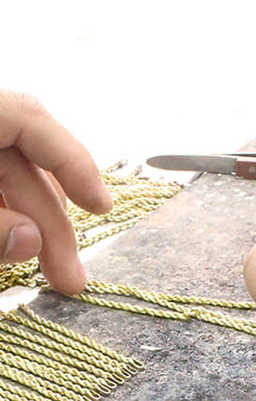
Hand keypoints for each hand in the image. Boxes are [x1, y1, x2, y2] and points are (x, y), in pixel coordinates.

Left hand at [0, 90, 112, 293]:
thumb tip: (29, 242)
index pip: (30, 120)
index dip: (73, 163)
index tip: (101, 209)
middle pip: (22, 166)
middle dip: (49, 226)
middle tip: (69, 280)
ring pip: (6, 180)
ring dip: (29, 225)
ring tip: (45, 272)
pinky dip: (5, 215)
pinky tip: (13, 244)